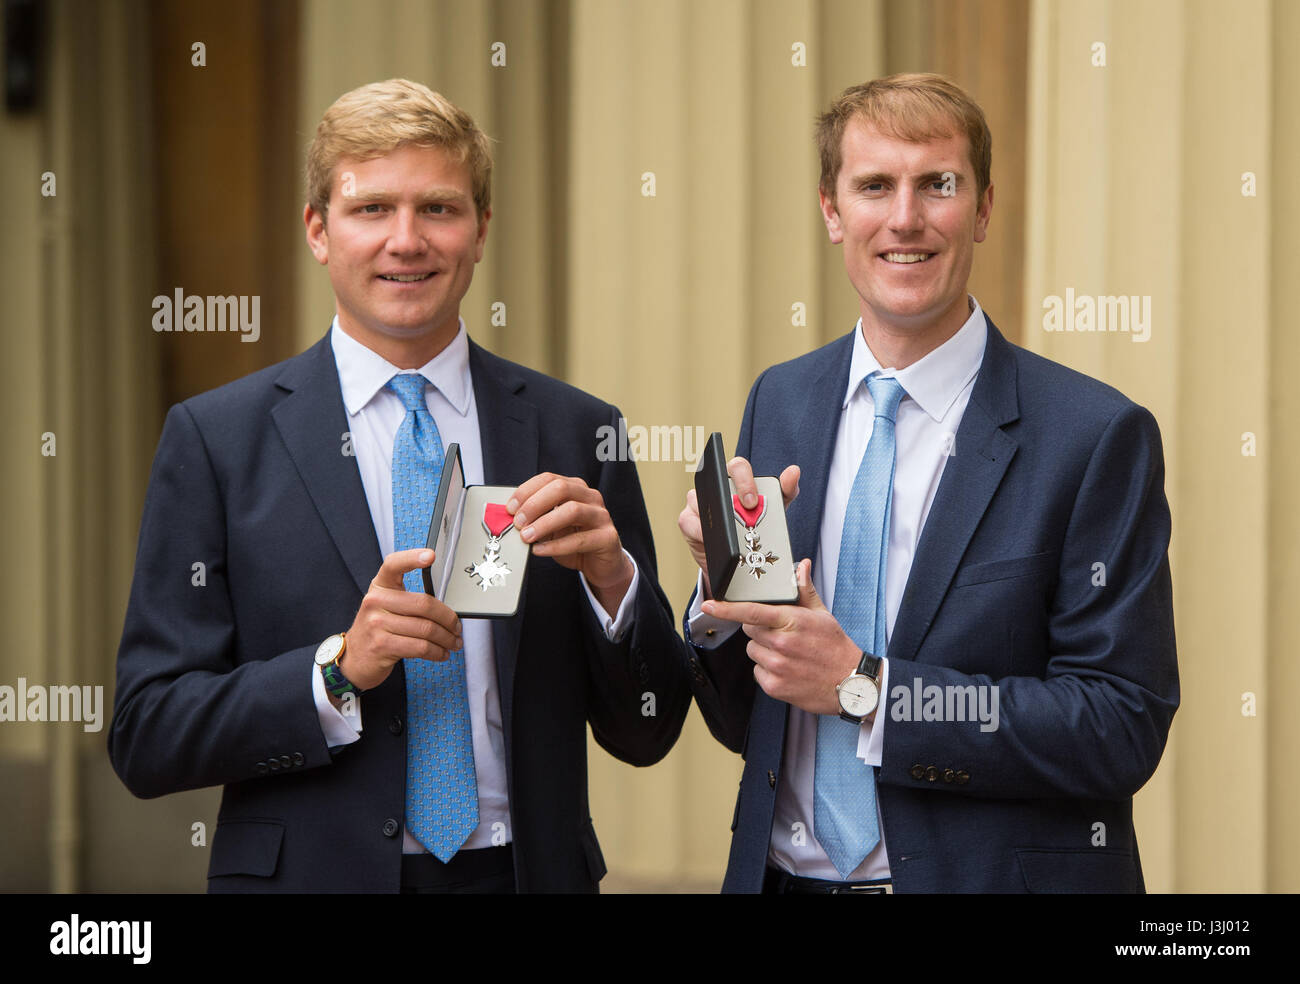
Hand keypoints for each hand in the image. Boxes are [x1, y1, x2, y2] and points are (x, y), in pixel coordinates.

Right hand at [340, 548, 464, 691]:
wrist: (355, 658)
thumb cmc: (379, 629)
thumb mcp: (387, 607)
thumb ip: (410, 600)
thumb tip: (448, 610)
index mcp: (380, 586)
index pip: (394, 565)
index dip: (412, 558)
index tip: (431, 555)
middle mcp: (375, 601)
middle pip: (424, 604)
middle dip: (448, 619)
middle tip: (457, 627)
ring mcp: (376, 624)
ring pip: (426, 629)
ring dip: (447, 639)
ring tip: (454, 643)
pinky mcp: (382, 645)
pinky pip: (421, 647)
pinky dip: (437, 652)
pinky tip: (442, 653)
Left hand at [507, 472, 633, 612]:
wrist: (601, 565)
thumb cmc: (575, 542)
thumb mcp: (551, 527)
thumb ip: (536, 518)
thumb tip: (510, 517)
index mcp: (576, 488)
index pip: (549, 479)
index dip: (527, 491)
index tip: (510, 508)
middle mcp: (590, 497)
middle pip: (561, 489)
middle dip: (534, 504)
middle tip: (518, 522)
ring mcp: (601, 516)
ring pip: (572, 510)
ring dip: (544, 523)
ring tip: (526, 536)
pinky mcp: (607, 537)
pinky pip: (579, 539)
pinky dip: (555, 546)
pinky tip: (540, 550)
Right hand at [678, 457, 799, 595]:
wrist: (737, 560)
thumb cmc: (755, 527)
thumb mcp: (775, 511)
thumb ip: (786, 491)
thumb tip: (794, 471)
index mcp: (736, 480)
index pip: (737, 467)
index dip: (745, 480)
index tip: (753, 501)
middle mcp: (715, 486)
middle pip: (715, 476)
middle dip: (728, 495)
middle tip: (746, 511)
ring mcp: (698, 501)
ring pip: (699, 498)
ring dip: (714, 516)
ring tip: (729, 533)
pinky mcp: (687, 520)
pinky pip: (689, 521)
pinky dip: (699, 531)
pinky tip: (711, 540)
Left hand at [701, 558, 860, 715]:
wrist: (851, 683)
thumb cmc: (835, 646)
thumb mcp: (821, 614)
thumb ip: (804, 590)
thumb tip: (801, 566)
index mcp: (790, 621)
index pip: (751, 612)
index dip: (726, 609)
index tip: (709, 605)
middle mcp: (781, 644)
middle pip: (749, 630)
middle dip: (760, 630)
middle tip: (782, 635)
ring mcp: (777, 667)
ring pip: (752, 651)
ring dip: (763, 651)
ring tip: (788, 654)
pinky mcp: (774, 687)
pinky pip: (757, 672)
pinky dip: (767, 671)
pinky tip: (787, 669)